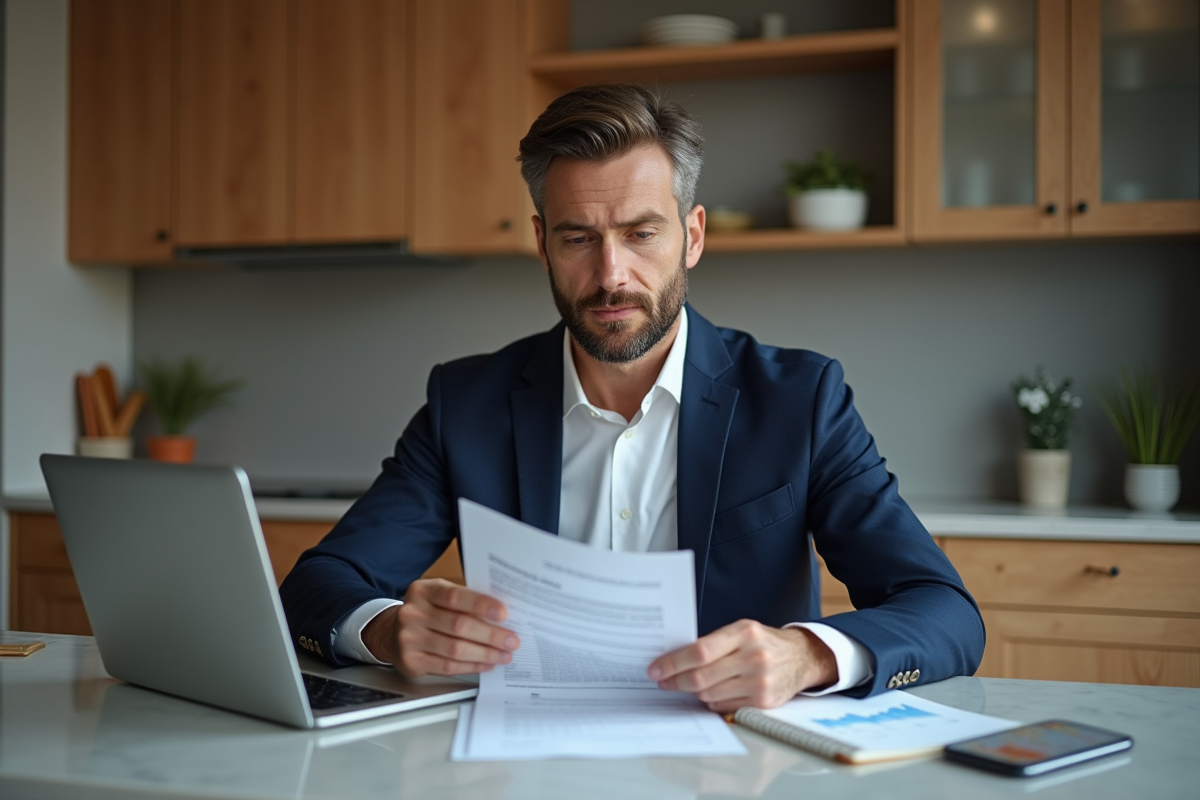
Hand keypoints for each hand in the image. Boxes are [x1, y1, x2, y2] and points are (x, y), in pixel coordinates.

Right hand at [361, 578, 519, 676]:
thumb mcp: (439, 596)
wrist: (392, 632)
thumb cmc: (427, 611)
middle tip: (512, 640)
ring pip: (455, 649)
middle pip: (458, 626)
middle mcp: (412, 613)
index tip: (503, 613)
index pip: (454, 596)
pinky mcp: (411, 661)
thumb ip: (464, 600)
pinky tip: (486, 664)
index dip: (480, 605)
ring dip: (485, 654)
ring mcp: (409, 638)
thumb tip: (502, 614)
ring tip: (504, 654)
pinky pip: (447, 667)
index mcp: (423, 591)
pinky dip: (471, 666)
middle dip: (490, 635)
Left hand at [646, 620, 836, 712]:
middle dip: (675, 681)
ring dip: (692, 692)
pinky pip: (723, 706)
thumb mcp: (741, 630)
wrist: (801, 657)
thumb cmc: (763, 641)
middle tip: (662, 681)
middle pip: (701, 676)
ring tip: (685, 684)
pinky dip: (711, 700)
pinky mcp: (763, 702)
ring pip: (709, 694)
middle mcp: (753, 657)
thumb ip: (712, 642)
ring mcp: (760, 682)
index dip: (673, 662)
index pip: (700, 651)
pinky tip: (709, 692)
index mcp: (744, 633)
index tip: (655, 669)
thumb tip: (674, 658)